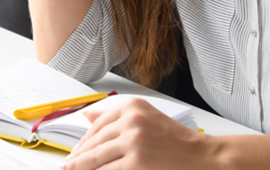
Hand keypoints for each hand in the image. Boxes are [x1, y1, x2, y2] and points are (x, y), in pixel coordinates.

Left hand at [62, 97, 219, 169]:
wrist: (201, 156)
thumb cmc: (176, 141)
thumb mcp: (146, 117)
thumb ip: (115, 117)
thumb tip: (86, 116)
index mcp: (132, 107)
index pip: (98, 124)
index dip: (83, 141)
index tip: (74, 151)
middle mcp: (131, 120)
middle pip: (94, 141)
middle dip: (78, 156)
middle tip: (68, 165)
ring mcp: (133, 141)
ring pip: (96, 157)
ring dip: (82, 167)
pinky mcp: (136, 161)